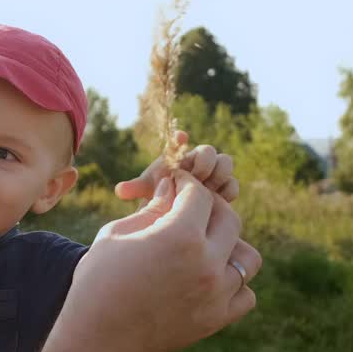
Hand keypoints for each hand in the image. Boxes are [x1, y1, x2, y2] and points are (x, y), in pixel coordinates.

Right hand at [61, 169, 260, 351]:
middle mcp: (206, 263)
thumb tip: (173, 187)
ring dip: (231, 247)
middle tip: (192, 210)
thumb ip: (153, 208)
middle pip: (230, 220)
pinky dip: (234, 284)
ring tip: (207, 248)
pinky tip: (210, 279)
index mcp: (180, 236)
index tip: (178, 185)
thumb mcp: (118, 234)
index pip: (200, 195)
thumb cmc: (98, 281)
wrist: (97, 339)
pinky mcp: (216, 320)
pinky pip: (246, 294)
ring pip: (248, 257)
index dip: (187, 184)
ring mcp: (216, 294)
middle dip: (211, 207)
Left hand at [113, 130, 239, 203]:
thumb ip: (136, 188)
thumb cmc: (160, 195)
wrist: (179, 213)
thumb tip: (119, 190)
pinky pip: (232, 184)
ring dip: (218, 175)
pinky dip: (226, 191)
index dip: (181, 138)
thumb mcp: (148, 191)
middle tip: (198, 177)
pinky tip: (216, 201)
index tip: (180, 137)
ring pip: (226, 163)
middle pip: (209, 150)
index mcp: (179, 155)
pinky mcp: (225, 187)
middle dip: (205, 163)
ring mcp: (214, 172)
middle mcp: (198, 160)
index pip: (181, 140)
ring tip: (208, 189)